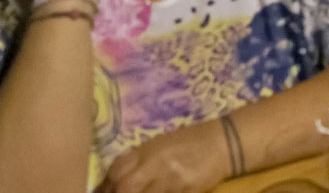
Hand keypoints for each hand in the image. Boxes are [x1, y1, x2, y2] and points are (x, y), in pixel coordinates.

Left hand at [99, 119, 230, 192]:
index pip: (116, 171)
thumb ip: (137, 161)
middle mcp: (157, 163)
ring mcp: (172, 179)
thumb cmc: (189, 142)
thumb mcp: (160, 144)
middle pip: (125, 187)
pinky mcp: (187, 191)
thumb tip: (113, 182)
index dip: (105, 187)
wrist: (224, 143)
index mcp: (148, 149)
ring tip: (142, 192)